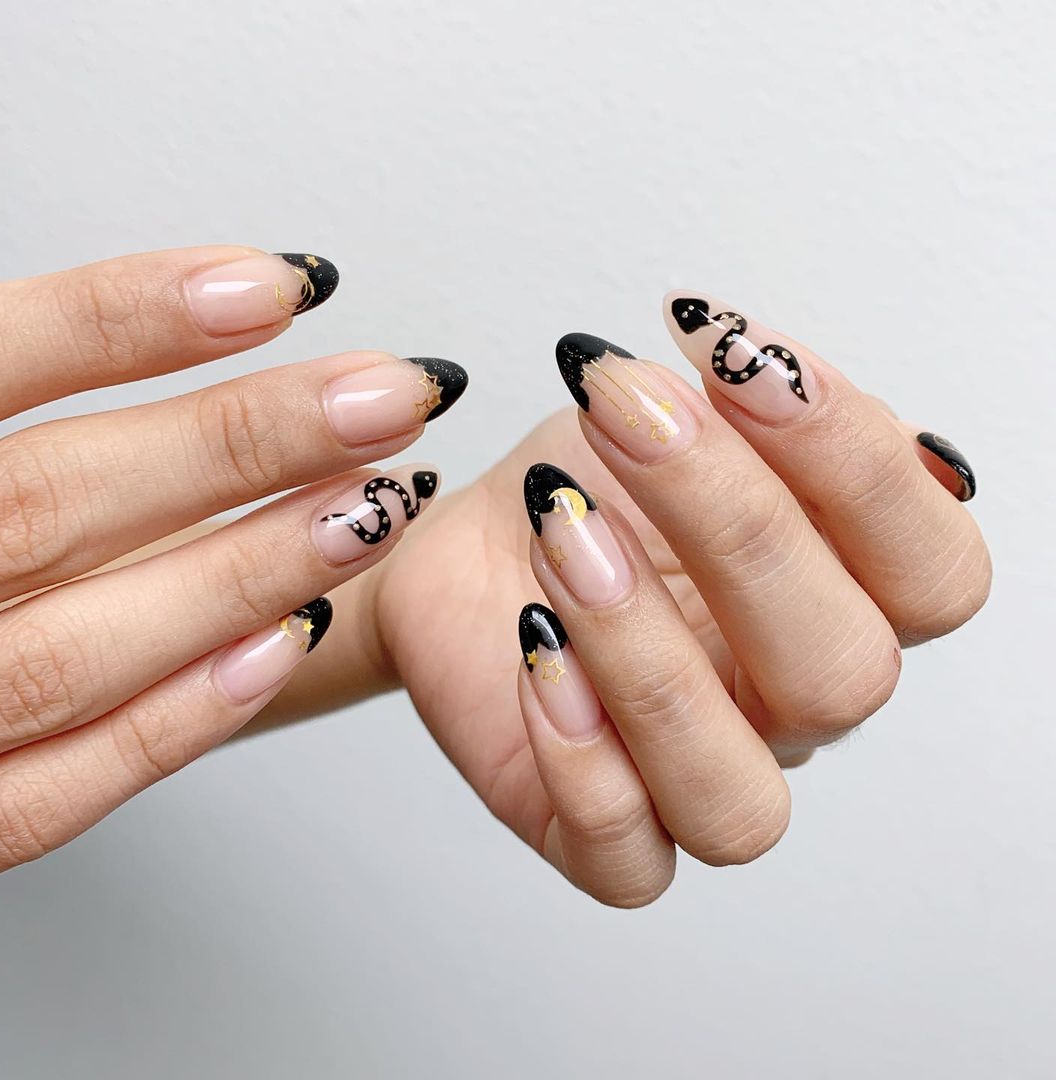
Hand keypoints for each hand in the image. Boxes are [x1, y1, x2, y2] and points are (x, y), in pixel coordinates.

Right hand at [0, 245, 466, 880]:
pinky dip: (175, 719)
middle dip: (238, 442)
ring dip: (242, 571)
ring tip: (377, 505)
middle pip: (48, 503)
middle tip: (387, 395)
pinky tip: (287, 641)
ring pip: (71, 650)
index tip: (279, 286)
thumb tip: (153, 318)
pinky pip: (49, 794)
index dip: (121, 317)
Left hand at [295, 291, 989, 906]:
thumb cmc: (579, 489)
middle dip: (738, 525)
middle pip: (846, 675)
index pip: (934, 575)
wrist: (463, 548)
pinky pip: (627, 860)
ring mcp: (696, 782)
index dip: (854, 460)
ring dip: (646, 647)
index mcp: (841, 603)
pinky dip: (577, 750)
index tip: (728, 345)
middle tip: (626, 415)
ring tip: (562, 528)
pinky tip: (529, 639)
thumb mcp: (659, 420)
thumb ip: (749, 412)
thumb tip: (792, 383)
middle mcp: (785, 706)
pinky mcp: (597, 834)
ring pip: (739, 798)